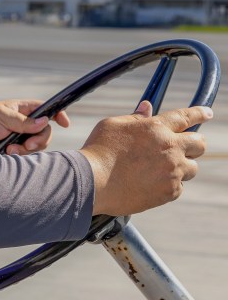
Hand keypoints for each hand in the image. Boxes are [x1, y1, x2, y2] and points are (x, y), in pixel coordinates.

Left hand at [0, 99, 70, 153]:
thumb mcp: (0, 117)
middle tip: (28, 145)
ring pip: (37, 144)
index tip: (65, 123)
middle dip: (40, 139)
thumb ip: (23, 121)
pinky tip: (7, 154)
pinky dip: (20, 155)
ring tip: (11, 149)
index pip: (44, 107)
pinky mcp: (12, 150)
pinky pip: (26, 155)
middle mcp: (21, 122)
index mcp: (19, 108)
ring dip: (28, 148)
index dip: (57, 113)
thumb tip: (45, 121)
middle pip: (44, 130)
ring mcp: (17, 136)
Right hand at [81, 101, 211, 216]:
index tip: (207, 113)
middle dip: (194, 143)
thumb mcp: (112, 125)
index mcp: (156, 128)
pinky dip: (169, 185)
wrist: (92, 182)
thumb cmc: (98, 151)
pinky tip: (150, 183)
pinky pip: (179, 187)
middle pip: (199, 143)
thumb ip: (134, 117)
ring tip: (159, 169)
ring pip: (192, 168)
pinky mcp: (169, 192)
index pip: (186, 117)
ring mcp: (172, 171)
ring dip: (181, 166)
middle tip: (183, 147)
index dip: (199, 113)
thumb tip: (147, 108)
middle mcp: (170, 148)